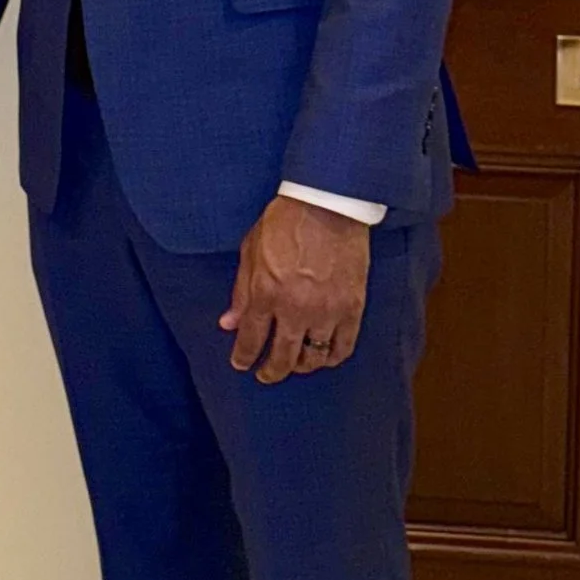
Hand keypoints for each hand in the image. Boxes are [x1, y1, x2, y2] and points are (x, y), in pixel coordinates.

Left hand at [220, 193, 369, 381]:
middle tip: (265, 375)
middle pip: (281, 357)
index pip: (251, 339)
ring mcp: (326, 311)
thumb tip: (228, 323)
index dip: (244, 357)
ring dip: (301, 366)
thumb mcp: (251, 251)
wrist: (328, 204)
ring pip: (312, 358)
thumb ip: (240, 291)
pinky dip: (331, 357)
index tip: (241, 364)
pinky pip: (342, 347)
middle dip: (270, 372)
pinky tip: (323, 357)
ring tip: (294, 364)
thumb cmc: (284, 222)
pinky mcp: (352, 308)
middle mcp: (295, 309)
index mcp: (265, 293)